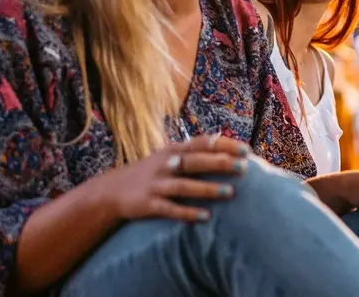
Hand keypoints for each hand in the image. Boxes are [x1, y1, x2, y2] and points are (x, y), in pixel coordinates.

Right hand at [94, 135, 248, 222]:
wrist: (112, 190)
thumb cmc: (153, 171)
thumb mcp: (170, 154)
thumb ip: (194, 149)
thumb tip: (226, 141)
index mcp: (173, 150)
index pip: (202, 143)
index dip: (225, 145)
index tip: (246, 149)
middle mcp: (165, 164)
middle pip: (195, 161)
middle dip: (220, 163)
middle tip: (244, 167)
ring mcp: (156, 184)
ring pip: (184, 186)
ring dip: (208, 189)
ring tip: (230, 192)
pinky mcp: (148, 204)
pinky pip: (170, 209)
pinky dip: (188, 213)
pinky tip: (206, 216)